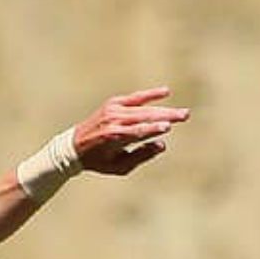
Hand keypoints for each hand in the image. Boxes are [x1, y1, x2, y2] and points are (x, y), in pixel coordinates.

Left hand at [71, 87, 190, 176]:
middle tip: (185, 115)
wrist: (75, 146)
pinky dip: (150, 95)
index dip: (152, 129)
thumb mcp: (119, 167)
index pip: (137, 132)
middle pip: (143, 117)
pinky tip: (166, 91)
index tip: (167, 127)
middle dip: (165, 116)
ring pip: (142, 108)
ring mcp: (113, 110)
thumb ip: (141, 156)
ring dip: (163, 109)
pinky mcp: (113, 103)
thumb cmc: (100, 160)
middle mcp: (113, 121)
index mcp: (113, 137)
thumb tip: (162, 144)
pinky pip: (135, 98)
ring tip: (182, 113)